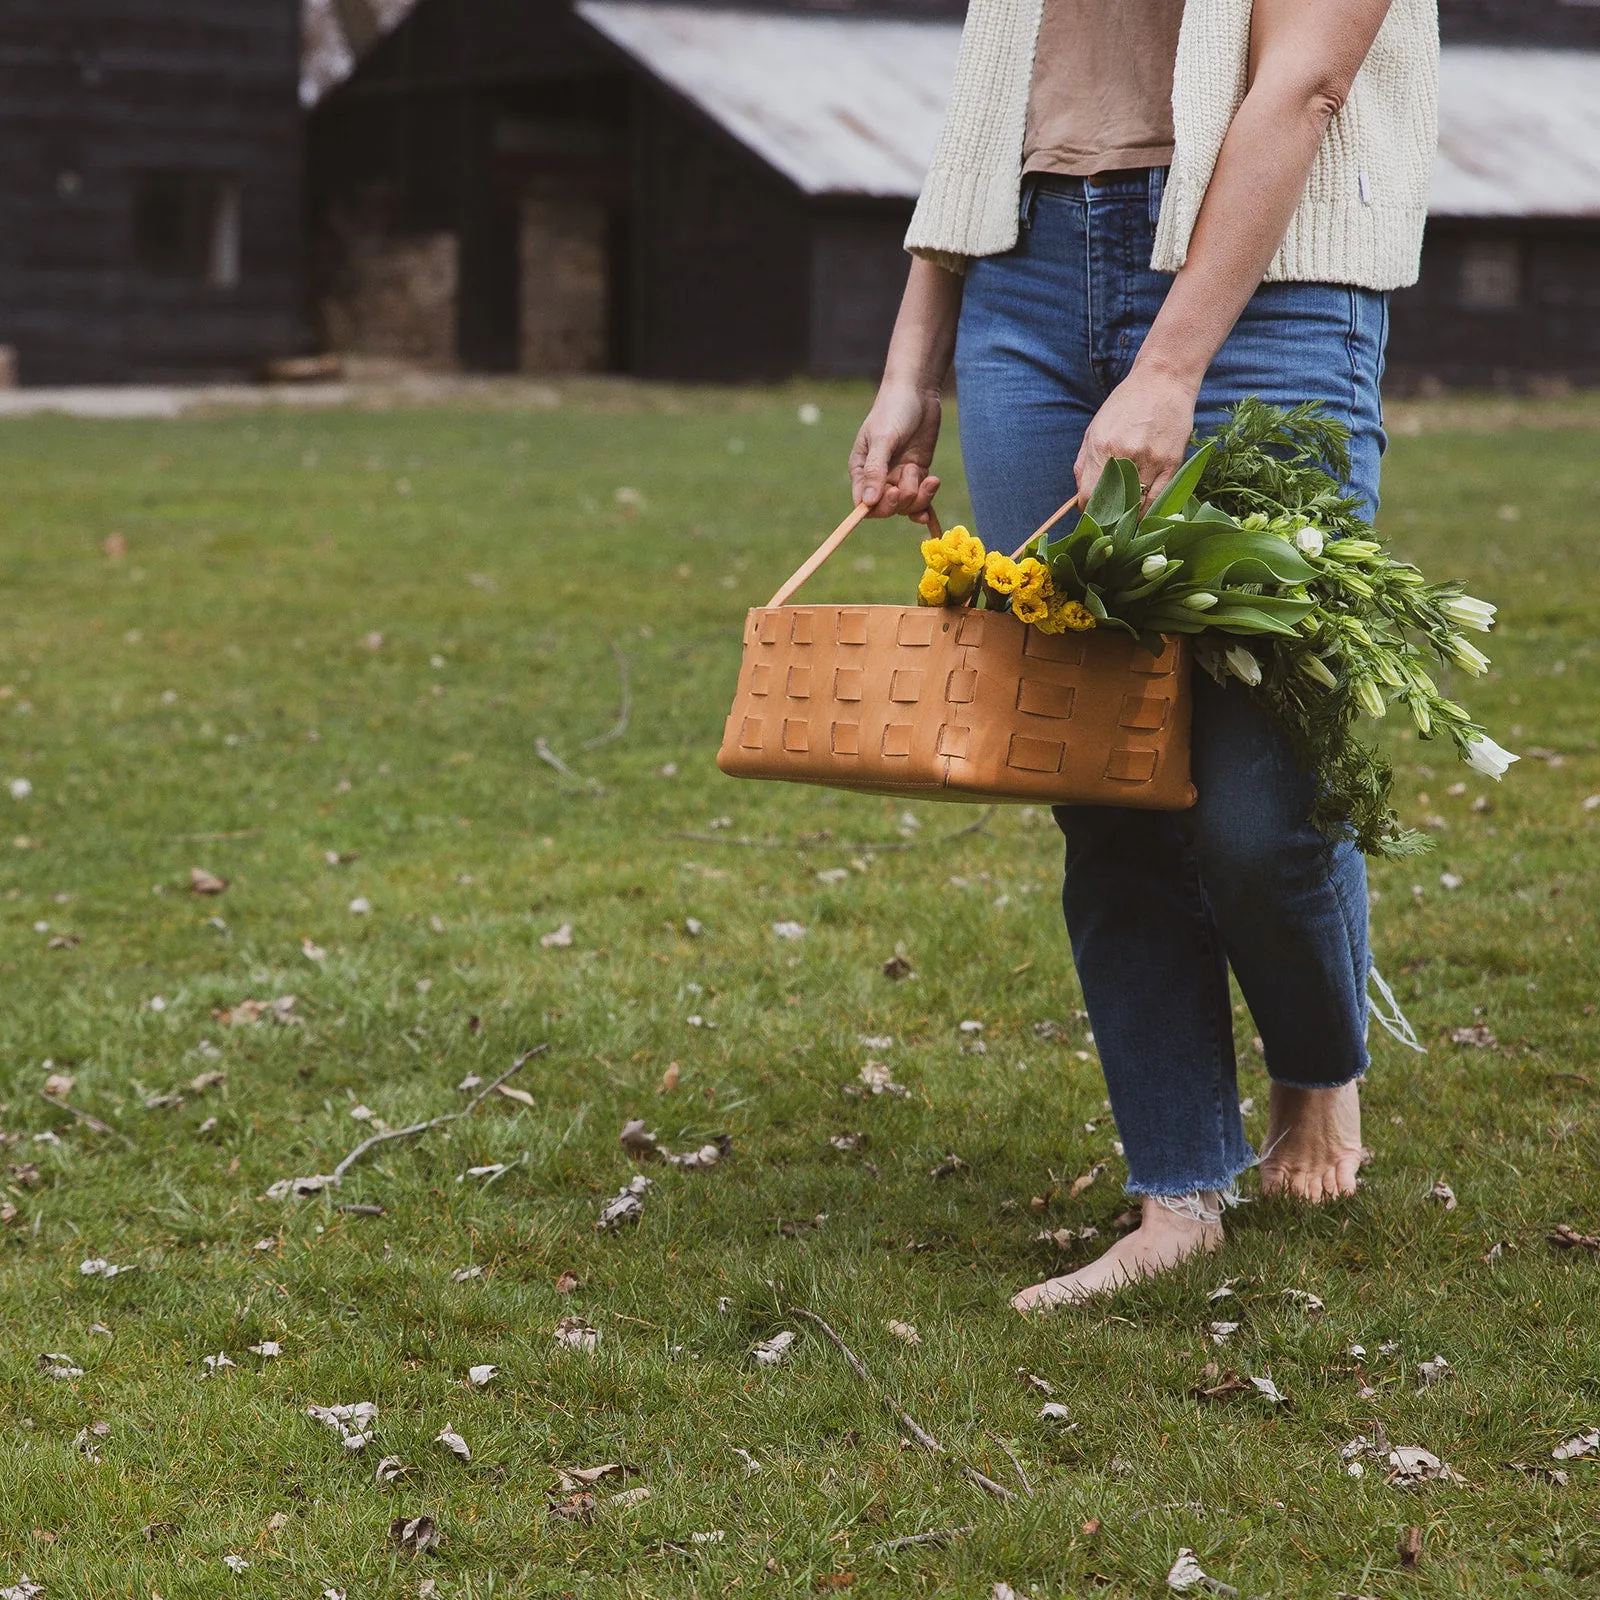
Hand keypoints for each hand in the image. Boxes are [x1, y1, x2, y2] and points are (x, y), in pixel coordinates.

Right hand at [848, 380, 941, 520]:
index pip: (863, 504)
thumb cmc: (893, 410)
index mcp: (861, 470)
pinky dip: (928, 499)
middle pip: (887, 508)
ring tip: (924, 472)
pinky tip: (933, 489)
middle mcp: (878, 478)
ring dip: (919, 495)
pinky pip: (921, 498)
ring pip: (907, 505)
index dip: (878, 507)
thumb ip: (874, 470)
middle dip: (902, 498)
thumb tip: (866, 503)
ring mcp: (898, 477)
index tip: (893, 492)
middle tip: (911, 473)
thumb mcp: (882, 439)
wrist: (917, 391)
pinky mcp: (917, 473)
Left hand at [1075, 366, 1198, 510]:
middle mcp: (1125, 456)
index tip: (1093, 512)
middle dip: (1109, 516)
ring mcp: (1151, 460)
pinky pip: (1159, 498)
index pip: (1089, 496)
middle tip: (1109, 520)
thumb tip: (1080, 495)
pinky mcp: (1172, 462)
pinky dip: (1150, 509)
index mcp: (1102, 447)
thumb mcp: (1095, 428)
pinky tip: (1145, 511)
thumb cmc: (1125, 404)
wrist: (1163, 380)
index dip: (1089, 509)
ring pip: (1138, 506)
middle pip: (1114, 505)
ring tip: (1126, 518)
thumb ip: (1084, 463)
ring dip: (1131, 516)